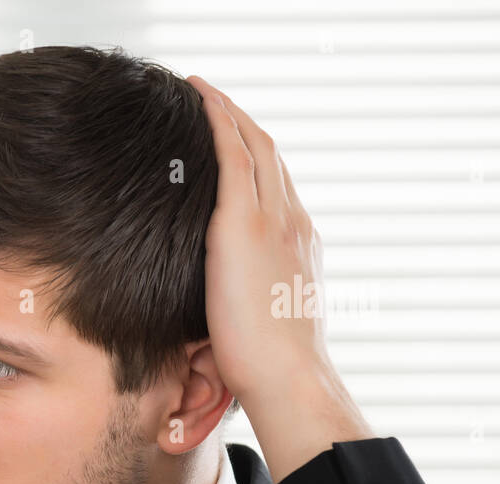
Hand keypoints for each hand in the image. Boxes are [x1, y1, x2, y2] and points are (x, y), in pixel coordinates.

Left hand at [185, 75, 330, 403]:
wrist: (288, 377)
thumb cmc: (271, 368)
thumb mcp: (263, 323)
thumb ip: (248, 302)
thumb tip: (222, 311)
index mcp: (299, 246)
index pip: (278, 188)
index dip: (258, 159)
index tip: (237, 142)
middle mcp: (293, 223)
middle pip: (270, 156)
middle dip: (243, 124)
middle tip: (215, 100)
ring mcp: (273, 220)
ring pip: (253, 146)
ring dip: (228, 113)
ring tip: (202, 89)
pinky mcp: (244, 224)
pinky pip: (233, 155)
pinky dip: (219, 121)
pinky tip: (200, 97)